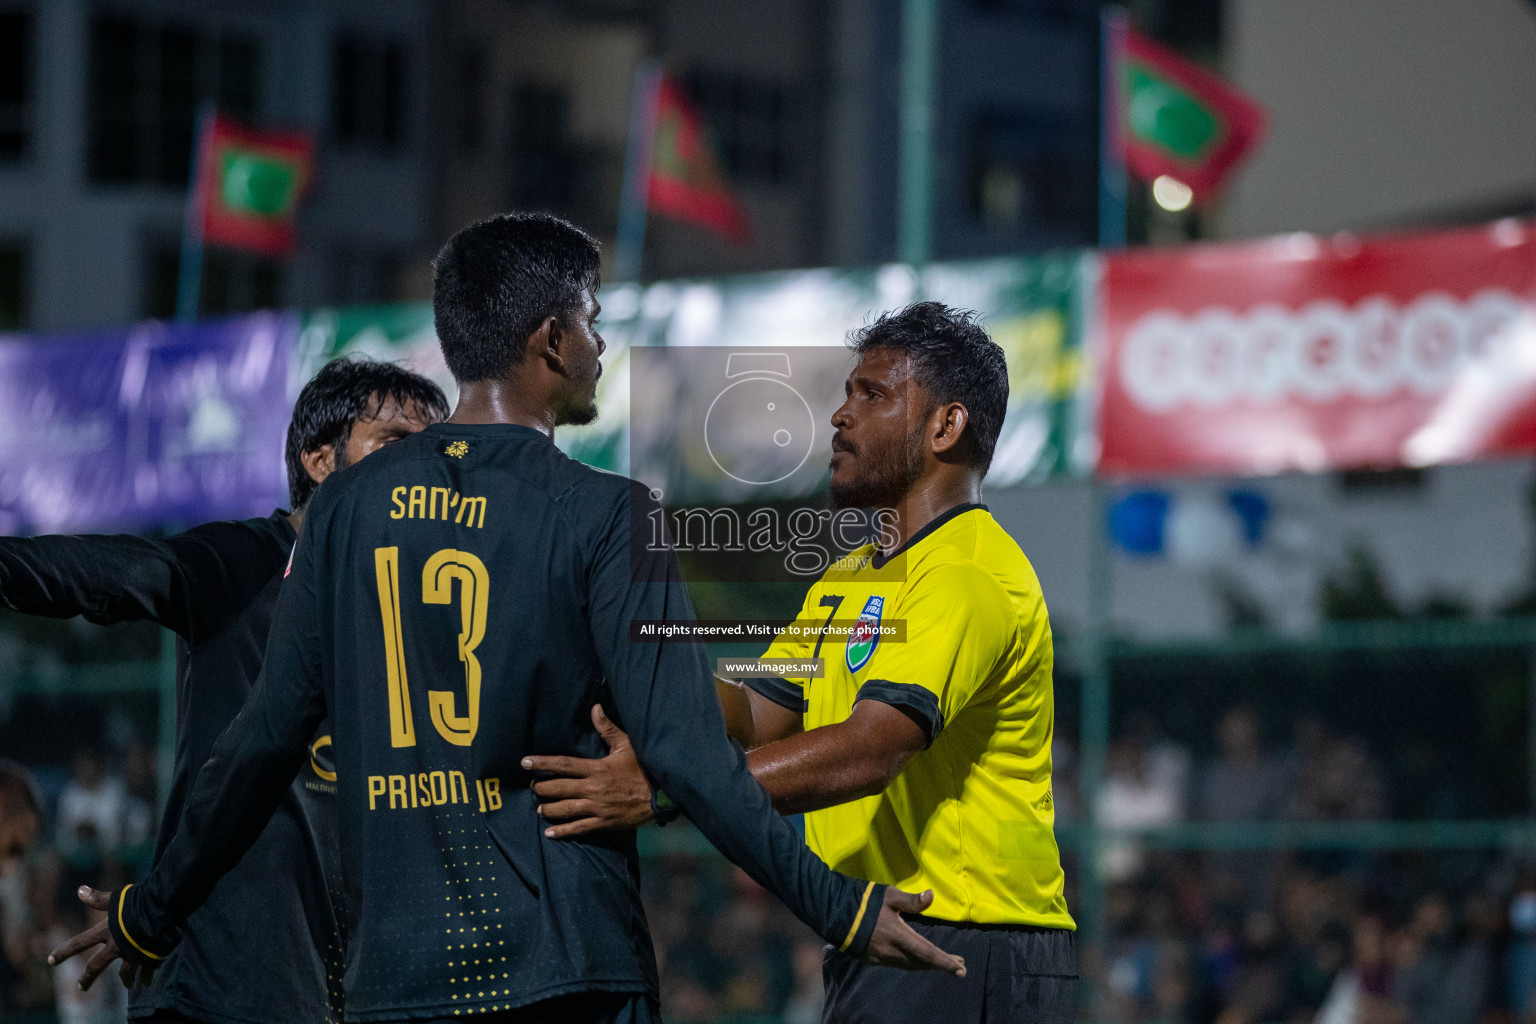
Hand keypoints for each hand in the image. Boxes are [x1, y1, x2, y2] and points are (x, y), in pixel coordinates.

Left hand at [47, 886, 157, 990]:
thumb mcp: (117, 899)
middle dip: (87, 978)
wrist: (162, 912)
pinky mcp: (150, 959)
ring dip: (127, 981)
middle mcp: (116, 948)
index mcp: (105, 933)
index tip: (50, 960)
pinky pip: (148, 972)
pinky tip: (149, 981)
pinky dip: (148, 977)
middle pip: (97, 966)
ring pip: (126, 974)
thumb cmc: (139, 902)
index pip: (79, 943)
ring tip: (130, 986)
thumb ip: (99, 898)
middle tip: (81, 987)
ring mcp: (132, 956)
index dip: (64, 951)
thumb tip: (79, 890)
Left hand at [525, 705, 653, 838]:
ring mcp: (598, 807)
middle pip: (560, 788)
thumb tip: (594, 708)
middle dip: (542, 788)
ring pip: (566, 809)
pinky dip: (563, 831)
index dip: (543, 763)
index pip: (564, 765)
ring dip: (549, 809)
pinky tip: (550, 832)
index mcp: (597, 768)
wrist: (661, 795)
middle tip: (532, 787)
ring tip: (539, 807)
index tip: (525, 762)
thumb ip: (607, 729)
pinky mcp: (604, 822)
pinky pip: (579, 828)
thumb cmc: (643, 768)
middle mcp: (594, 788)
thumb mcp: (626, 745)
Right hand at [862, 888, 966, 975]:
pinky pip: (898, 965)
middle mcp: (893, 952)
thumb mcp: (890, 896)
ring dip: (927, 965)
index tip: (961, 969)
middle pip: (922, 963)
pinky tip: (915, 959)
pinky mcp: (873, 960)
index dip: (946, 962)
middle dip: (941, 964)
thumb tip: (931, 896)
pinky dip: (912, 964)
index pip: (928, 953)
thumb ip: (912, 900)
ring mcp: (882, 958)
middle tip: (958, 965)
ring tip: (940, 962)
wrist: (836, 915)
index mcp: (900, 937)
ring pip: (910, 966)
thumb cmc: (865, 903)